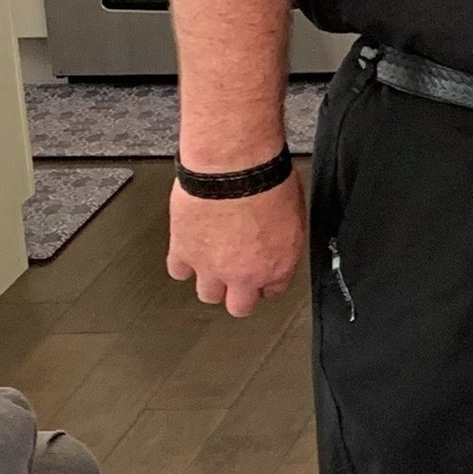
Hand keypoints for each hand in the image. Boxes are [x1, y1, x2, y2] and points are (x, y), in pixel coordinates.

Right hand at [167, 170, 305, 318]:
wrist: (233, 166)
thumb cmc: (266, 179)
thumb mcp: (293, 212)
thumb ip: (282, 239)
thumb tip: (277, 238)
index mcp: (277, 264)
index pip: (272, 290)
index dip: (265, 282)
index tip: (261, 274)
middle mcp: (244, 274)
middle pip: (239, 306)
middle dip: (239, 294)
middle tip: (237, 276)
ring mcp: (211, 268)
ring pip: (207, 295)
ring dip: (211, 281)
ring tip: (213, 262)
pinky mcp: (184, 254)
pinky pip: (179, 272)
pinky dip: (184, 263)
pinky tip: (191, 250)